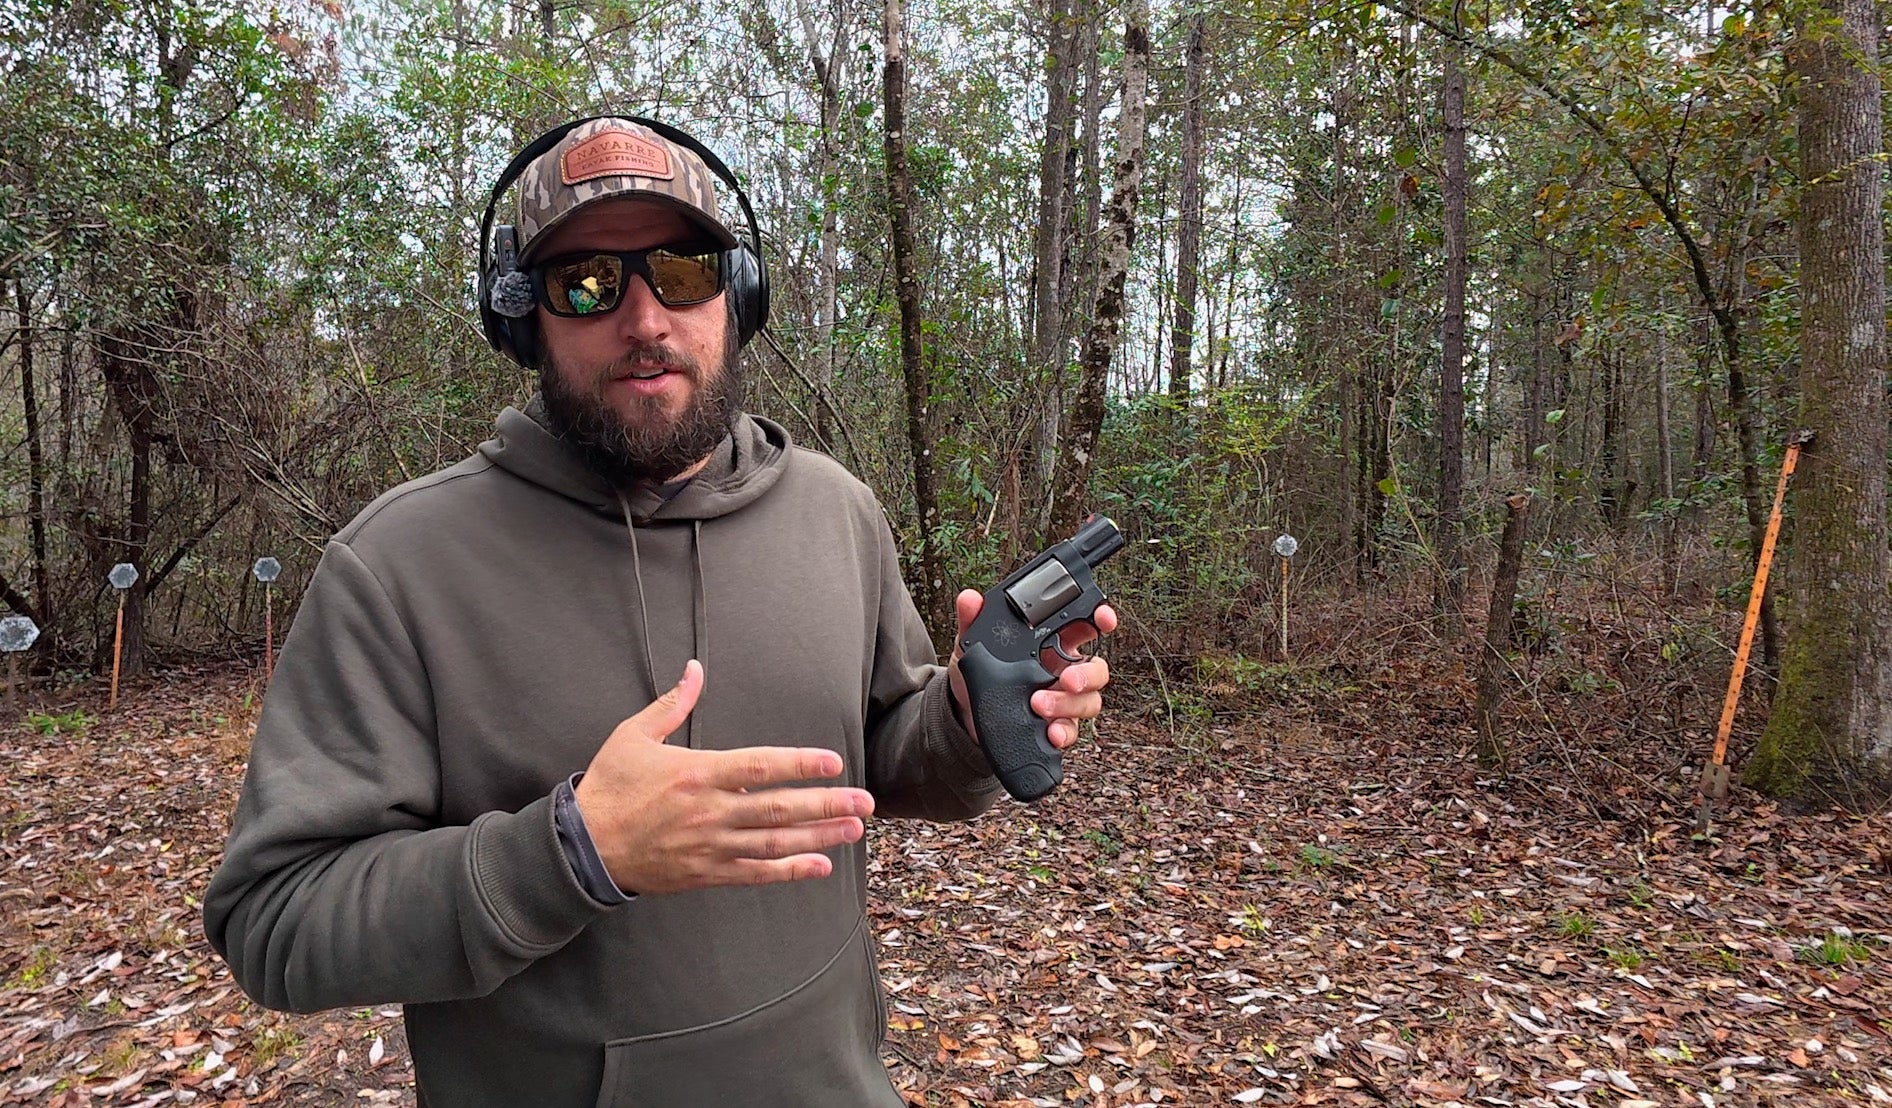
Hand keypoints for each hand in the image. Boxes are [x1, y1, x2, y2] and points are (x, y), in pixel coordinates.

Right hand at [573, 661, 874, 894]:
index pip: (759, 767)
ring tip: (853, 829)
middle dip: (826, 804)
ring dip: (818, 836)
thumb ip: (671, 704)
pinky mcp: (706, 873)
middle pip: (779, 808)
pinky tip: (819, 866)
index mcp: (697, 773)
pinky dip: (789, 871)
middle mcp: (709, 811)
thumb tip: (694, 669)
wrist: (582, 847)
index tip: (833, 762)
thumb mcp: (633, 736)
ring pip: (774, 842)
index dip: (799, 764)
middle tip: (865, 802)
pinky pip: (755, 874)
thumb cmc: (609, 786)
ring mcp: (710, 846)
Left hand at [947, 590, 1116, 749]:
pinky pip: (1071, 731)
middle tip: (1067, 678)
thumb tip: (969, 598)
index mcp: (1052, 642)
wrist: (964, 715)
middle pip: (1096, 670)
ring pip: (1088, 702)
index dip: (1101, 619)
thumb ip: (972, 620)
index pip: (1086, 626)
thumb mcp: (972, 644)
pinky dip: (1064, 733)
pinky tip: (1050, 732)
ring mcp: (1064, 700)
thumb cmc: (977, 673)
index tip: (1105, 619)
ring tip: (1038, 704)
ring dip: (1067, 703)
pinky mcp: (1056, 726)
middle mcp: (1065, 671)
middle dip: (1087, 674)